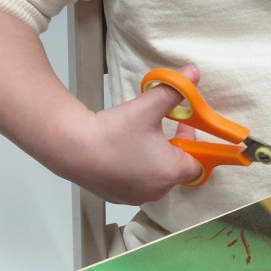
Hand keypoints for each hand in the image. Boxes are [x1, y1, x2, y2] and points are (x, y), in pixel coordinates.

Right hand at [68, 64, 203, 204]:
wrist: (73, 148)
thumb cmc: (113, 131)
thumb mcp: (149, 106)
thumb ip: (175, 89)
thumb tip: (193, 73)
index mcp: (170, 173)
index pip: (197, 164)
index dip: (194, 142)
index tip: (184, 125)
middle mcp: (156, 191)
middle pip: (176, 169)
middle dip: (174, 147)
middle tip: (163, 126)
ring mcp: (134, 197)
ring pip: (156, 176)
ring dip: (155, 158)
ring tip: (142, 136)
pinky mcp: (116, 197)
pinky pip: (136, 183)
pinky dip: (136, 168)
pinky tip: (124, 150)